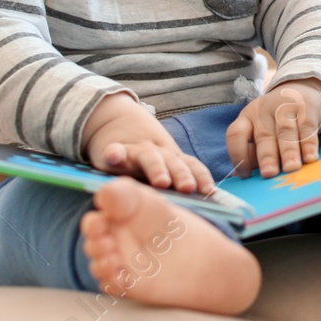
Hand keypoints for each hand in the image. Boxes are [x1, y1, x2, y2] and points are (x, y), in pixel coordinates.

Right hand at [80, 93, 213, 193]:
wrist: (113, 120)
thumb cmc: (143, 154)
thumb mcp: (163, 161)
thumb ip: (177, 178)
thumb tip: (205, 200)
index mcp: (171, 157)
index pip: (190, 164)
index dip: (201, 176)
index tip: (209, 191)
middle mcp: (156, 152)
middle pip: (172, 161)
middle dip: (181, 174)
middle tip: (188, 188)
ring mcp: (134, 151)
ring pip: (148, 157)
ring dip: (156, 168)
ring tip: (162, 181)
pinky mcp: (111, 150)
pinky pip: (113, 151)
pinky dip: (114, 153)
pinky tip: (114, 157)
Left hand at [225, 79, 320, 176]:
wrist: (303, 90)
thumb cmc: (277, 121)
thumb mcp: (260, 130)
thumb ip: (253, 152)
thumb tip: (242, 178)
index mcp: (247, 117)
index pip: (236, 134)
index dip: (238, 155)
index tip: (246, 175)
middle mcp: (263, 111)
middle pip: (264, 135)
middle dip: (266, 156)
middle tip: (269, 173)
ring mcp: (285, 107)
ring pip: (286, 131)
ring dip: (288, 151)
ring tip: (290, 168)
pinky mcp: (306, 108)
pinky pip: (307, 128)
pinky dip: (309, 144)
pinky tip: (310, 158)